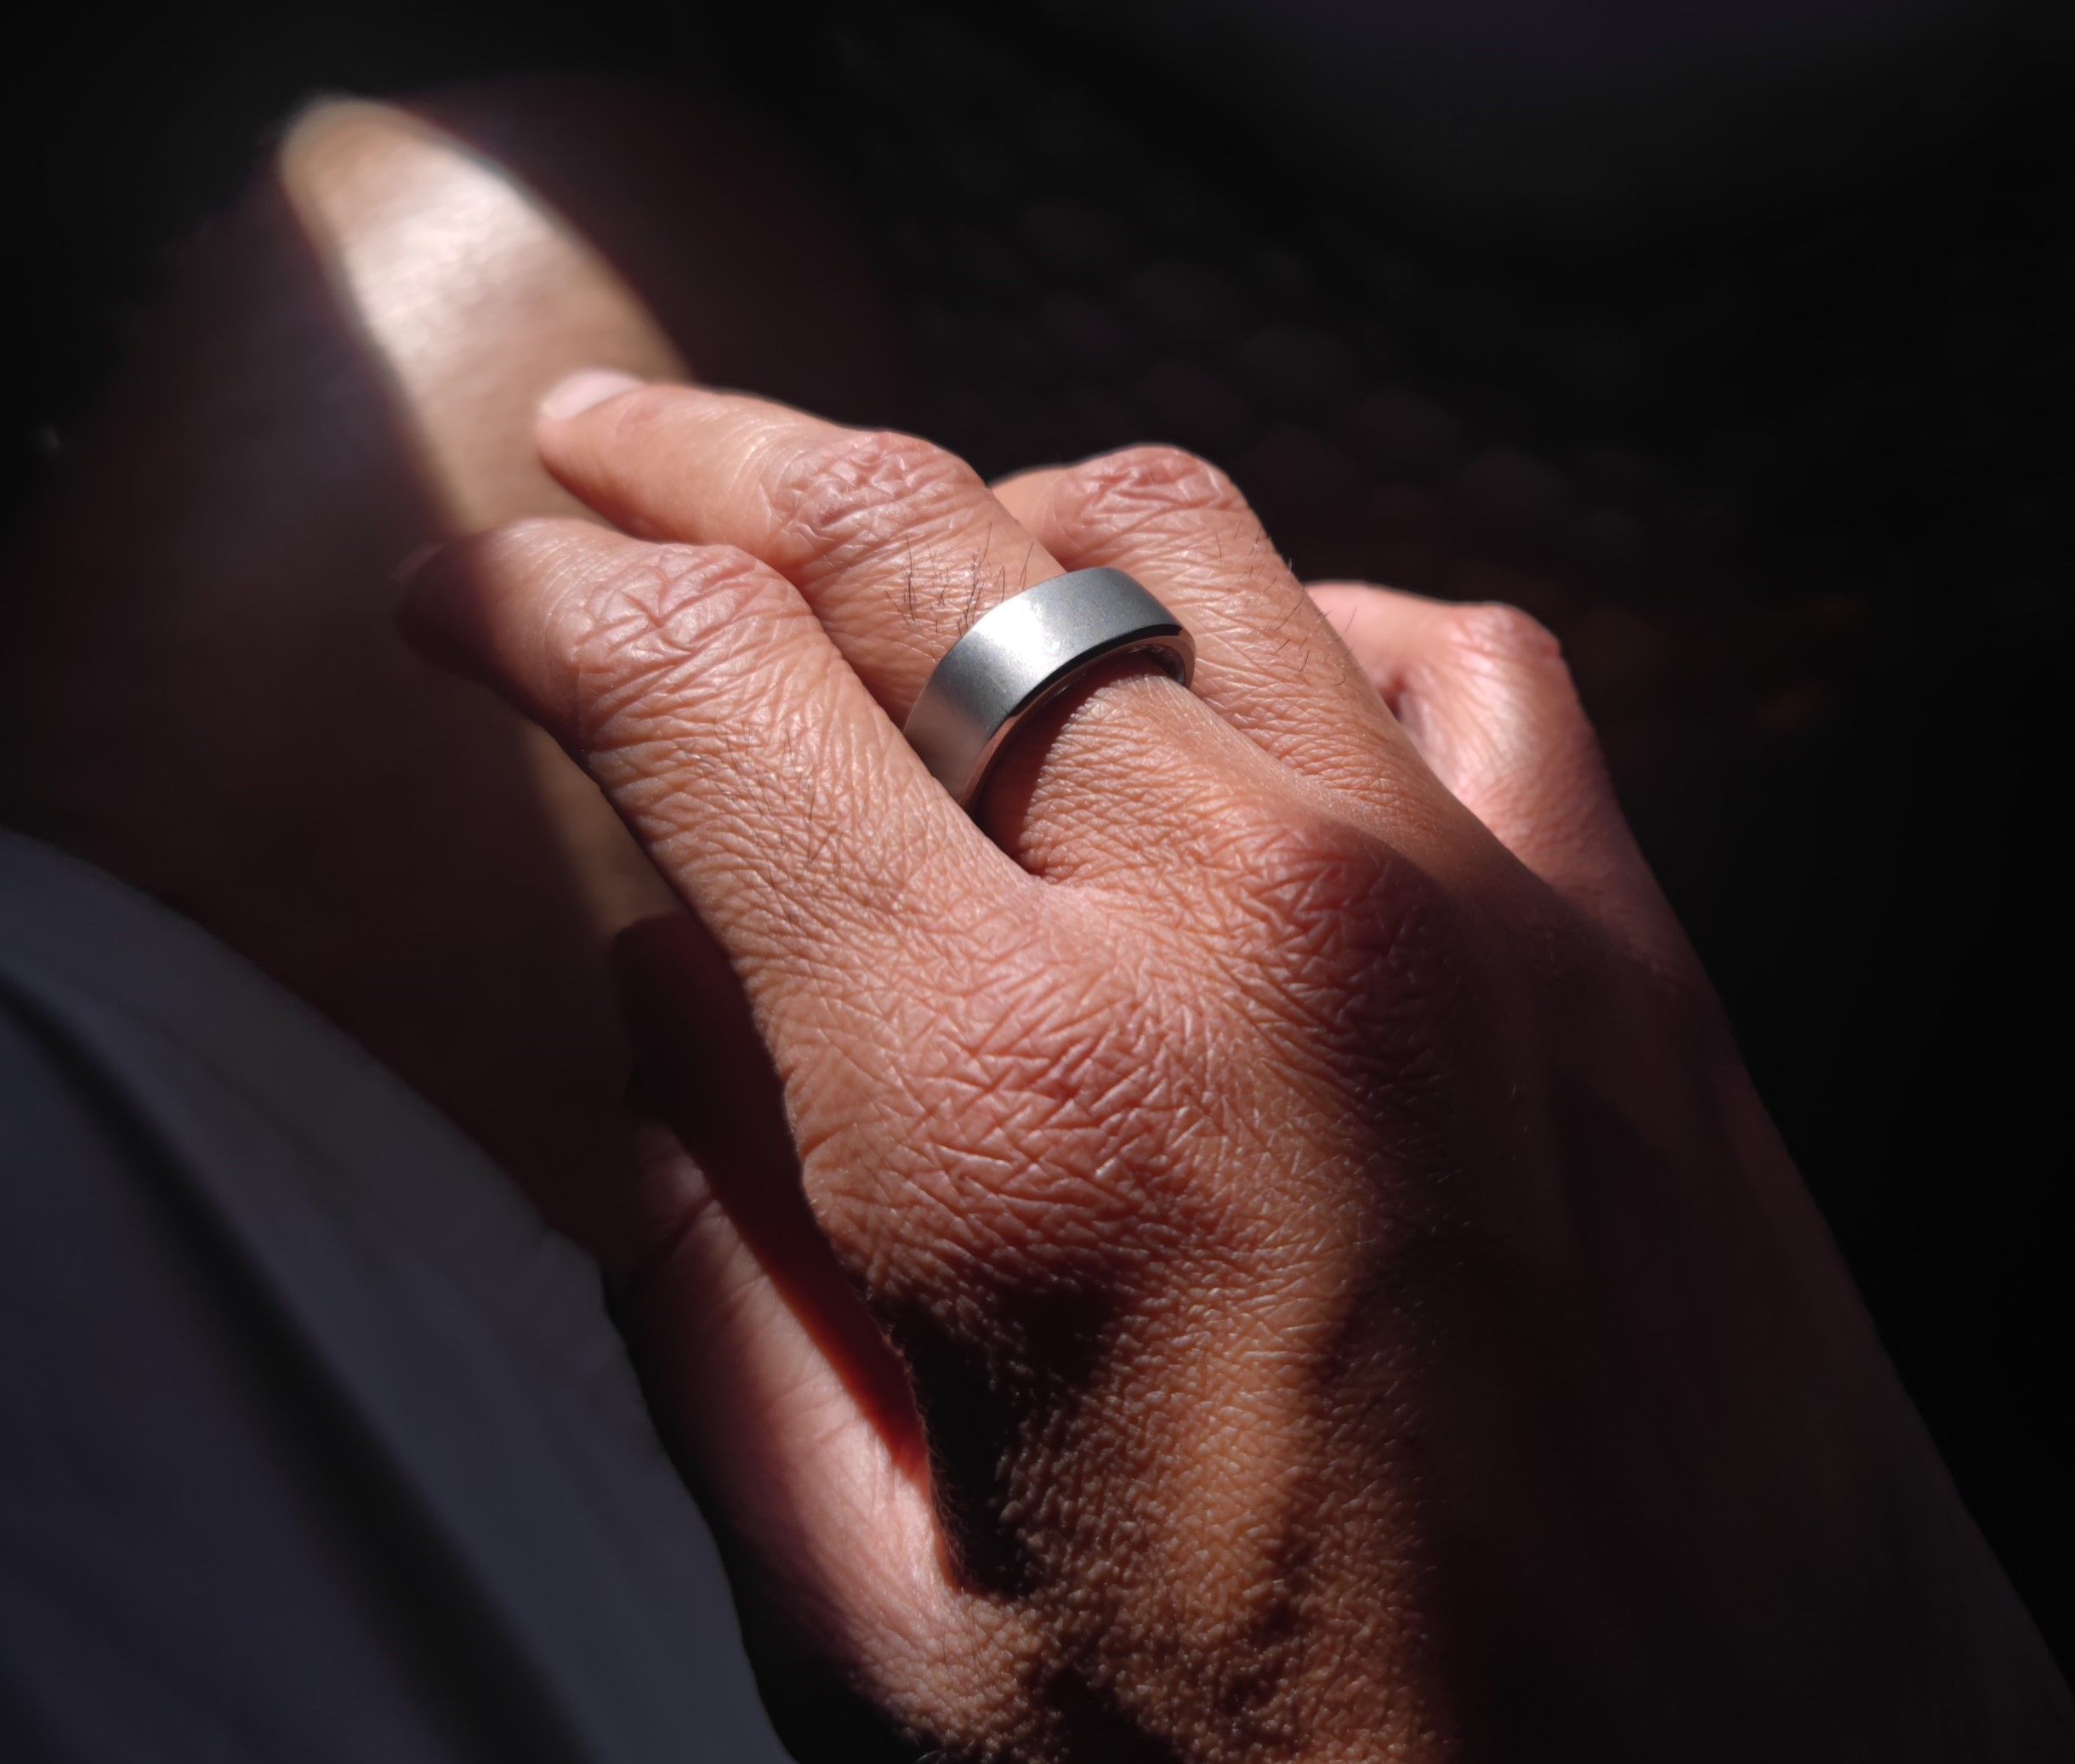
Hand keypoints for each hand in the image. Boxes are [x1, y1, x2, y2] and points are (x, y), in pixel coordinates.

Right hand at [403, 379, 2074, 1759]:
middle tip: (597, 447)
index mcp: (1009, 1098)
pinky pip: (1436, 648)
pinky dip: (1289, 611)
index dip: (526, 598)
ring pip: (1170, 530)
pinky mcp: (1620, 927)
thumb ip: (719, 1311)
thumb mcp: (909, 1627)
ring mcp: (1461, 887)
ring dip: (978, 502)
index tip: (453, 588)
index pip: (698, 691)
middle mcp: (1239, 915)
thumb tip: (643, 1029)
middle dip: (704, 467)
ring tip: (876, 534)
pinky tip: (1220, 666)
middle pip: (914, 537)